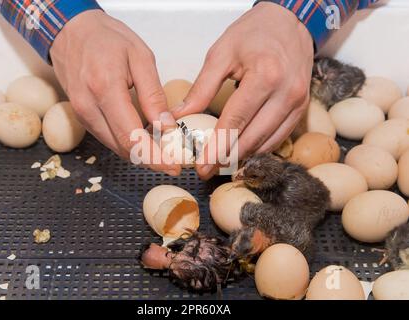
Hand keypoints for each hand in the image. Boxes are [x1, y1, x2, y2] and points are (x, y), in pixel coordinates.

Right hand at [50, 10, 180, 175]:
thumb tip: (166, 126)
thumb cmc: (106, 38)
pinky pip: (108, 137)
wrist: (71, 31)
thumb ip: (153, 94)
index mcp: (105, 88)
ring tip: (163, 151)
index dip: (153, 157)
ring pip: (115, 146)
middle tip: (173, 162)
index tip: (172, 166)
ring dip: (139, 153)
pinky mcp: (82, 117)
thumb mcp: (140, 57)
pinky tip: (144, 138)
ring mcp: (82, 114)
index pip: (130, 137)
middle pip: (122, 148)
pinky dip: (127, 142)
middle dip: (150, 159)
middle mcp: (88, 107)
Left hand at [173, 2, 313, 179]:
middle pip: (253, 138)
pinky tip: (242, 152)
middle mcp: (286, 93)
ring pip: (267, 143)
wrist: (290, 22)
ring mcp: (298, 103)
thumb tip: (180, 116)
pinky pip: (279, 138)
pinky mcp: (301, 108)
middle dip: (227, 159)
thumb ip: (201, 88)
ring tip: (220, 164)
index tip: (201, 166)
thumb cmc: (254, 33)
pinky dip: (259, 148)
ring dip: (243, 157)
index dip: (216, 148)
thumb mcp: (221, 53)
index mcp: (265, 76)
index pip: (235, 122)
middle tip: (206, 170)